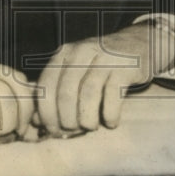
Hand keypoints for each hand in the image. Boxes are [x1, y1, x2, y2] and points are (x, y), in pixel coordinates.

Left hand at [35, 23, 174, 136]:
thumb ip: (54, 93)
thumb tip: (36, 121)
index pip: (46, 85)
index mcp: (63, 53)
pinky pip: (113, 94)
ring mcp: (104, 57)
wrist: (138, 44)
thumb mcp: (75, 72)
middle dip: (66, 118)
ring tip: (90, 128)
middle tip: (72, 131)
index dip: (46, 112)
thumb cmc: (100, 65)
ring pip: (88, 94)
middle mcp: (81, 51)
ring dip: (87, 118)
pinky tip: (110, 122)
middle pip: (66, 92)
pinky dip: (110, 113)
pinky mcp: (126, 66)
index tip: (52, 130)